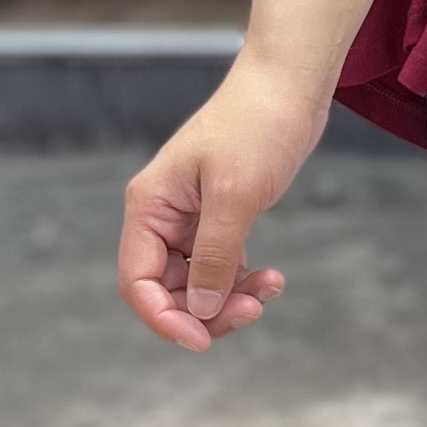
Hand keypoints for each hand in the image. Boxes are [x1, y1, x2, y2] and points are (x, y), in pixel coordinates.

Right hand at [117, 53, 319, 350]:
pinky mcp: (220, 217)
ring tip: (269, 289)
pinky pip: (221, 266)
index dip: (163, 318)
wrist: (289, 86)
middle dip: (205, 310)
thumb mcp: (235, 196)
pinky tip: (272, 278)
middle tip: (253, 311)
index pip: (137, 281)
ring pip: (196, 283)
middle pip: (167, 289)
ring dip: (230, 298)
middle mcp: (162, 216)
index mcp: (149, 206)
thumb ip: (214, 257)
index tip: (201, 340)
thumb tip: (200, 310)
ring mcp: (190, 218)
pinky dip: (244, 279)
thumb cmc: (256, 126)